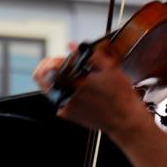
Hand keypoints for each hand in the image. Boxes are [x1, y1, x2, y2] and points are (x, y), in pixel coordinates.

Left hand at [33, 47, 150, 135]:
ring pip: (48, 88)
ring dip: (56, 79)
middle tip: (58, 65)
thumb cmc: (120, 96)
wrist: (124, 120)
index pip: (50, 65)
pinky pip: (57, 99)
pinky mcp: (68, 114)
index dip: (55, 58)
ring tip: (72, 78)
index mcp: (75, 81)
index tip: (62, 58)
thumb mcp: (110, 69)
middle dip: (47, 67)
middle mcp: (67, 95)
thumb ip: (90, 54)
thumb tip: (73, 46)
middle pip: (41, 77)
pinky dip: (64, 91)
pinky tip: (78, 91)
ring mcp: (65, 106)